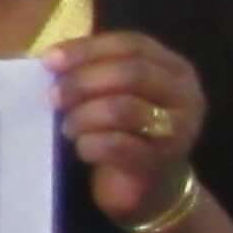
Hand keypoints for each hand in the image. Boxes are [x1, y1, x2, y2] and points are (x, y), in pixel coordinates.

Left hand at [47, 29, 209, 227]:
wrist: (148, 188)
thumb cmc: (124, 130)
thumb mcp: (114, 93)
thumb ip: (92, 71)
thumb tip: (47, 60)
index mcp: (173, 68)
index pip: (132, 44)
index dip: (88, 49)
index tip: (48, 60)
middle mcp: (185, 95)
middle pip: (131, 73)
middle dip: (83, 82)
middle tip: (52, 97)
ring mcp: (178, 130)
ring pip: (124, 109)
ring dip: (83, 116)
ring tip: (68, 126)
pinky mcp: (160, 162)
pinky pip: (117, 146)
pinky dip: (89, 144)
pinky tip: (82, 147)